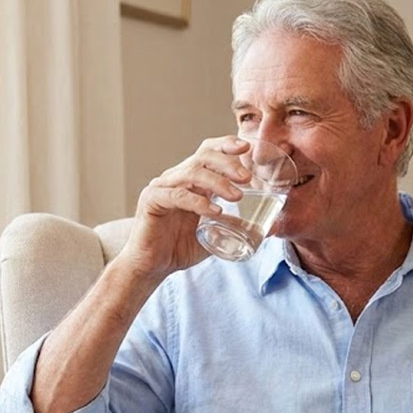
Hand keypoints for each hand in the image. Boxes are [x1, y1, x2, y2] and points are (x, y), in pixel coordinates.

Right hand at [120, 135, 250, 278]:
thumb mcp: (213, 233)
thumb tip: (260, 226)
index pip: (208, 152)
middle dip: (227, 163)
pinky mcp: (152, 201)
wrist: (152, 267)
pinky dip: (199, 202)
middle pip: (203, 156)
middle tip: (247, 178)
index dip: (226, 145)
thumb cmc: (178, 248)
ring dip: (218, 182)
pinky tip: (215, 211)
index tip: (247, 148)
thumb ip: (232, 225)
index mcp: (190, 181)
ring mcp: (162, 187)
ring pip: (192, 173)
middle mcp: (175, 179)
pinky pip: (178, 196)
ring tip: (237, 196)